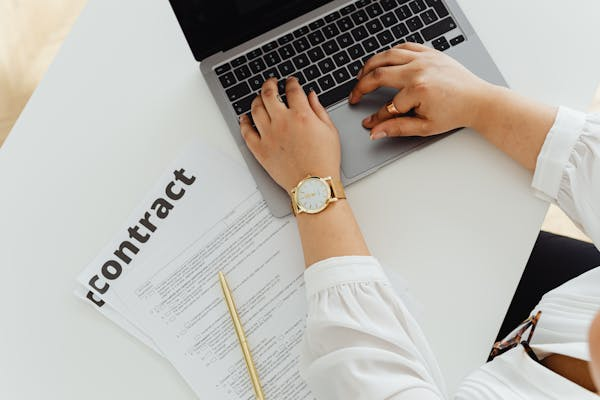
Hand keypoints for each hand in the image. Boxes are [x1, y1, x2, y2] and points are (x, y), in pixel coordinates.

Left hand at [240, 77, 340, 190]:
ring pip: (255, 109)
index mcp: (301, 115)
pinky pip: (246, 132)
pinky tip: (245, 118)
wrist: (313, 186)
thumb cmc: (324, 161)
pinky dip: (244, 122)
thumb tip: (310, 96)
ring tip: (259, 98)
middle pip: (269, 94)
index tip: (290, 82)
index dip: (291, 82)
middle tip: (271, 83)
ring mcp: (268, 135)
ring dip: (257, 99)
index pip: (292, 89)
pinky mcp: (260, 150)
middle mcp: (282, 122)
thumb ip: (319, 110)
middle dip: (270, 84)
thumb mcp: (330, 131)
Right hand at [348, 42, 494, 139]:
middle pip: (378, 74)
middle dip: (361, 87)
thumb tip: (375, 132)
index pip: (387, 106)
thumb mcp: (424, 127)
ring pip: (386, 56)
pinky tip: (382, 62)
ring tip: (361, 76)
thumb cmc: (455, 113)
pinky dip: (389, 53)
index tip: (368, 122)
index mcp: (418, 90)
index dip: (375, 117)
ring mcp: (424, 59)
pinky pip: (403, 47)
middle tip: (355, 95)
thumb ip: (397, 128)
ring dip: (370, 66)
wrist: (477, 100)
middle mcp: (419, 70)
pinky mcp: (429, 52)